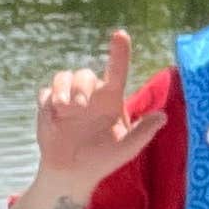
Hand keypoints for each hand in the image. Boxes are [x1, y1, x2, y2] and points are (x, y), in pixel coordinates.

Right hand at [32, 31, 161, 190]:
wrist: (72, 173)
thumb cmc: (103, 160)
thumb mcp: (126, 150)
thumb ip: (142, 133)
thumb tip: (163, 116)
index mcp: (110, 100)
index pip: (117, 70)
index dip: (119, 52)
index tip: (120, 34)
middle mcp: (90, 94)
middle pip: (84, 73)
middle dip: (80, 85)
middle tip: (79, 106)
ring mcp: (68, 99)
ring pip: (63, 76)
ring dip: (62, 89)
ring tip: (64, 109)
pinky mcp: (49, 106)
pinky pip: (45, 92)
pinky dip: (48, 102)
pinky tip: (52, 118)